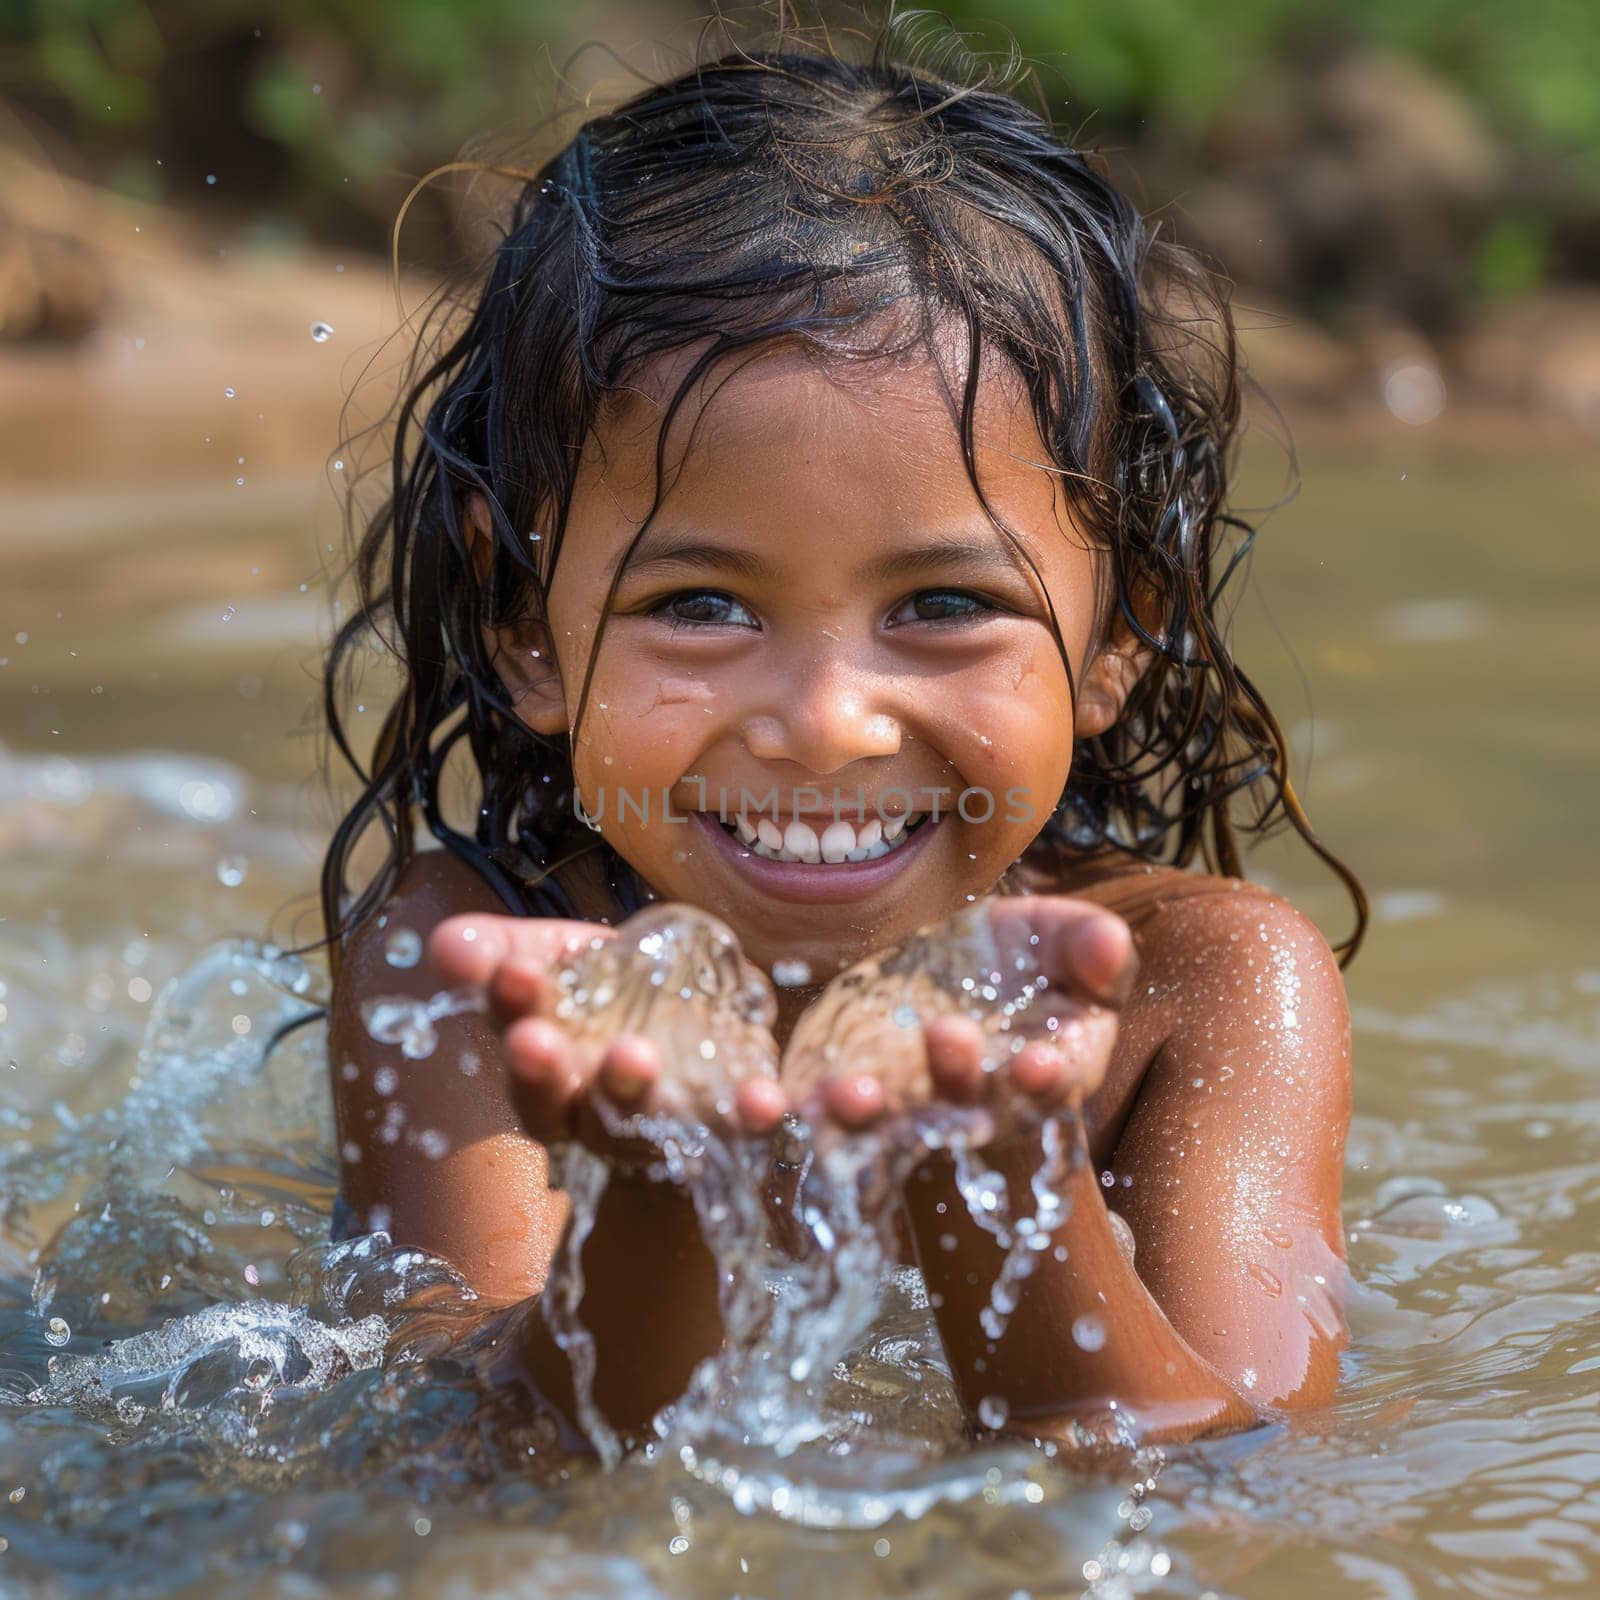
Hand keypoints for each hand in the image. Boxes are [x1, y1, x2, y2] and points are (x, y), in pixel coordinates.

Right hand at [428, 906, 786, 1161]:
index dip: (513, 1017)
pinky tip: (764, 1101)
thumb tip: (446, 943)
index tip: (511, 977)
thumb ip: (503, 954)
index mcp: (546, 1078)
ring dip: (636, 1093)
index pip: (518, 1052)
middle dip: (551, 1073)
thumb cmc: (608, 998)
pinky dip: (750, 1117)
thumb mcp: (555, 964)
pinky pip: (739, 1130)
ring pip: (644, 1122)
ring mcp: (663, 1127)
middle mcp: (596, 1116)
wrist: (691, 1036)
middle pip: (568, 1104)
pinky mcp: (729, 1125)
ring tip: (636, 1056)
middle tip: (543, 1042)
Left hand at [780, 897, 1134, 1147]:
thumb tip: (1111, 946)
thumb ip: (1090, 949)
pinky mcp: (831, 1096)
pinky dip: (778, 1118)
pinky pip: (801, 1117)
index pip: (1048, 1086)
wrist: (946, 986)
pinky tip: (757, 1104)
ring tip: (851, 1093)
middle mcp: (967, 1107)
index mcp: (1036, 1074)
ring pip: (880, 1129)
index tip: (1041, 1062)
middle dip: (954, 1083)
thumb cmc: (1021, 967)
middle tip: (947, 1037)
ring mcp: (896, 1110)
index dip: (1045, 1079)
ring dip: (864, 1119)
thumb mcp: (1061, 945)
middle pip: (961, 1112)